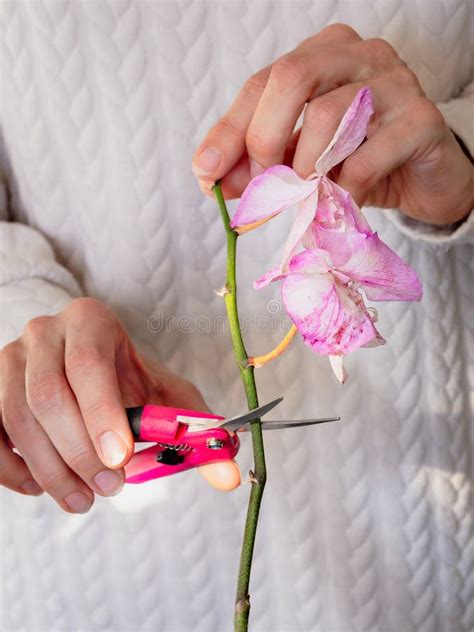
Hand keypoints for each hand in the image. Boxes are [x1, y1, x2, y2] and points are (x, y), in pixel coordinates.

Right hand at [0, 298, 239, 512]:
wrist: (84, 361)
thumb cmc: (128, 377)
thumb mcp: (166, 393)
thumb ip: (196, 428)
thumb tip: (228, 477)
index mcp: (90, 321)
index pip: (88, 363)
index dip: (101, 413)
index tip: (120, 460)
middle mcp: (45, 332)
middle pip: (47, 393)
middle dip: (78, 452)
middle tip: (109, 489)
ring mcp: (9, 357)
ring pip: (16, 416)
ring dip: (50, 468)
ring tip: (83, 499)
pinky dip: (12, 468)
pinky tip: (41, 486)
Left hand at [193, 24, 472, 224]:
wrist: (425, 181)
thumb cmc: (359, 162)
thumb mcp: (301, 161)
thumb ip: (260, 164)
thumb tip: (212, 180)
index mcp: (322, 55)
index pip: (263, 82)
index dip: (230, 130)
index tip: (205, 173)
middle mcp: (358, 55)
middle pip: (291, 76)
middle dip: (263, 139)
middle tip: (264, 186)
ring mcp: (394, 82)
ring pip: (327, 115)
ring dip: (304, 169)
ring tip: (308, 196)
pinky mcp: (421, 120)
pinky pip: (365, 158)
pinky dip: (342, 191)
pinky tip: (342, 203)